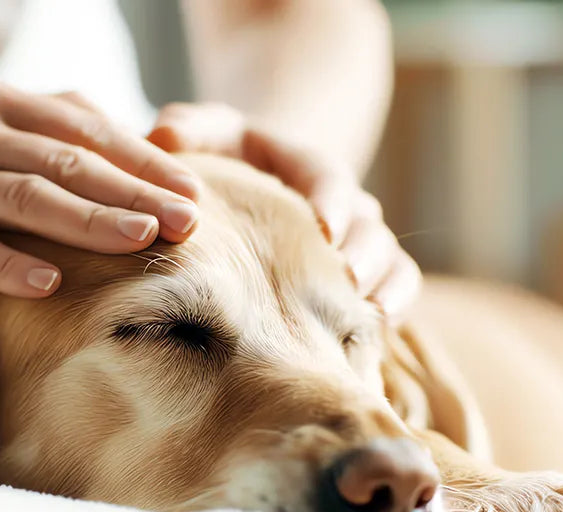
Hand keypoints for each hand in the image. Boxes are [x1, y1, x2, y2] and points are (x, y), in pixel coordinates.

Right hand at [0, 75, 200, 296]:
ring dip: (89, 221)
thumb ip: (27, 129)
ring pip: (24, 198)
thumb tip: (107, 149)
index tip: (193, 188)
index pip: (83, 127)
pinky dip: (7, 265)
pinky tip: (51, 286)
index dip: (142, 158)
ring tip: (144, 243)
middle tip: (192, 220)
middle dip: (136, 190)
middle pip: (67, 160)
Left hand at [147, 103, 420, 321]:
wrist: (253, 188)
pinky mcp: (365, 272)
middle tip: (348, 276)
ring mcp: (358, 239)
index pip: (327, 174)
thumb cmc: (226, 161)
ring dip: (383, 281)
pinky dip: (396, 305)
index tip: (322, 226)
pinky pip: (397, 285)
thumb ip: (187, 130)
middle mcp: (343, 202)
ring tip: (370, 311)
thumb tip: (165, 135)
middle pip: (366, 221)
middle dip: (363, 249)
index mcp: (306, 165)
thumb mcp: (206, 135)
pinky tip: (380, 332)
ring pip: (389, 257)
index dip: (330, 199)